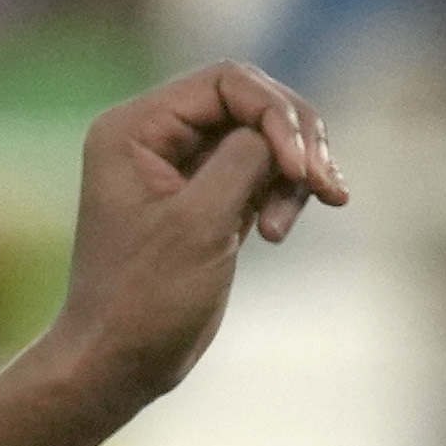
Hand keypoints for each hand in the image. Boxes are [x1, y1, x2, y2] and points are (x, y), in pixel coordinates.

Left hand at [41, 57, 347, 420]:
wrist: (119, 362)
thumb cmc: (144, 299)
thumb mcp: (200, 223)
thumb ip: (244, 162)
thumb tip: (286, 132)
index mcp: (136, 127)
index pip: (226, 83)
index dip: (276, 115)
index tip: (303, 170)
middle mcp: (155, 135)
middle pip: (250, 101)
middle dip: (294, 141)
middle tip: (326, 187)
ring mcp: (182, 166)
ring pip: (262, 137)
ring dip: (293, 173)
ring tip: (284, 228)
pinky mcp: (206, 198)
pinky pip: (259, 171)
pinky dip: (283, 193)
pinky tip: (281, 230)